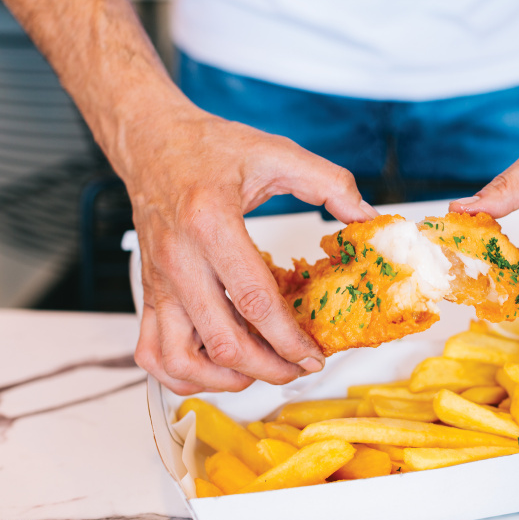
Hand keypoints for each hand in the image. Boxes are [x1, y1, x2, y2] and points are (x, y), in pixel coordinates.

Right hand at [122, 101, 376, 393]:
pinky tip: (215, 369)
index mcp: (211, 223)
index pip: (255, 301)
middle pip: (223, 342)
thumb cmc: (210, 146)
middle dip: (270, 368)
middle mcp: (178, 258)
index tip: (316, 355)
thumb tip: (369, 218)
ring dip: (225, 380)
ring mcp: (157, 280)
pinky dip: (181, 375)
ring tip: (260, 372)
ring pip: (181, 358)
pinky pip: (151, 351)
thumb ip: (330, 183)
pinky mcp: (147, 291)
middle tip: (300, 368)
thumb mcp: (277, 154)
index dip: (290, 339)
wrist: (153, 139)